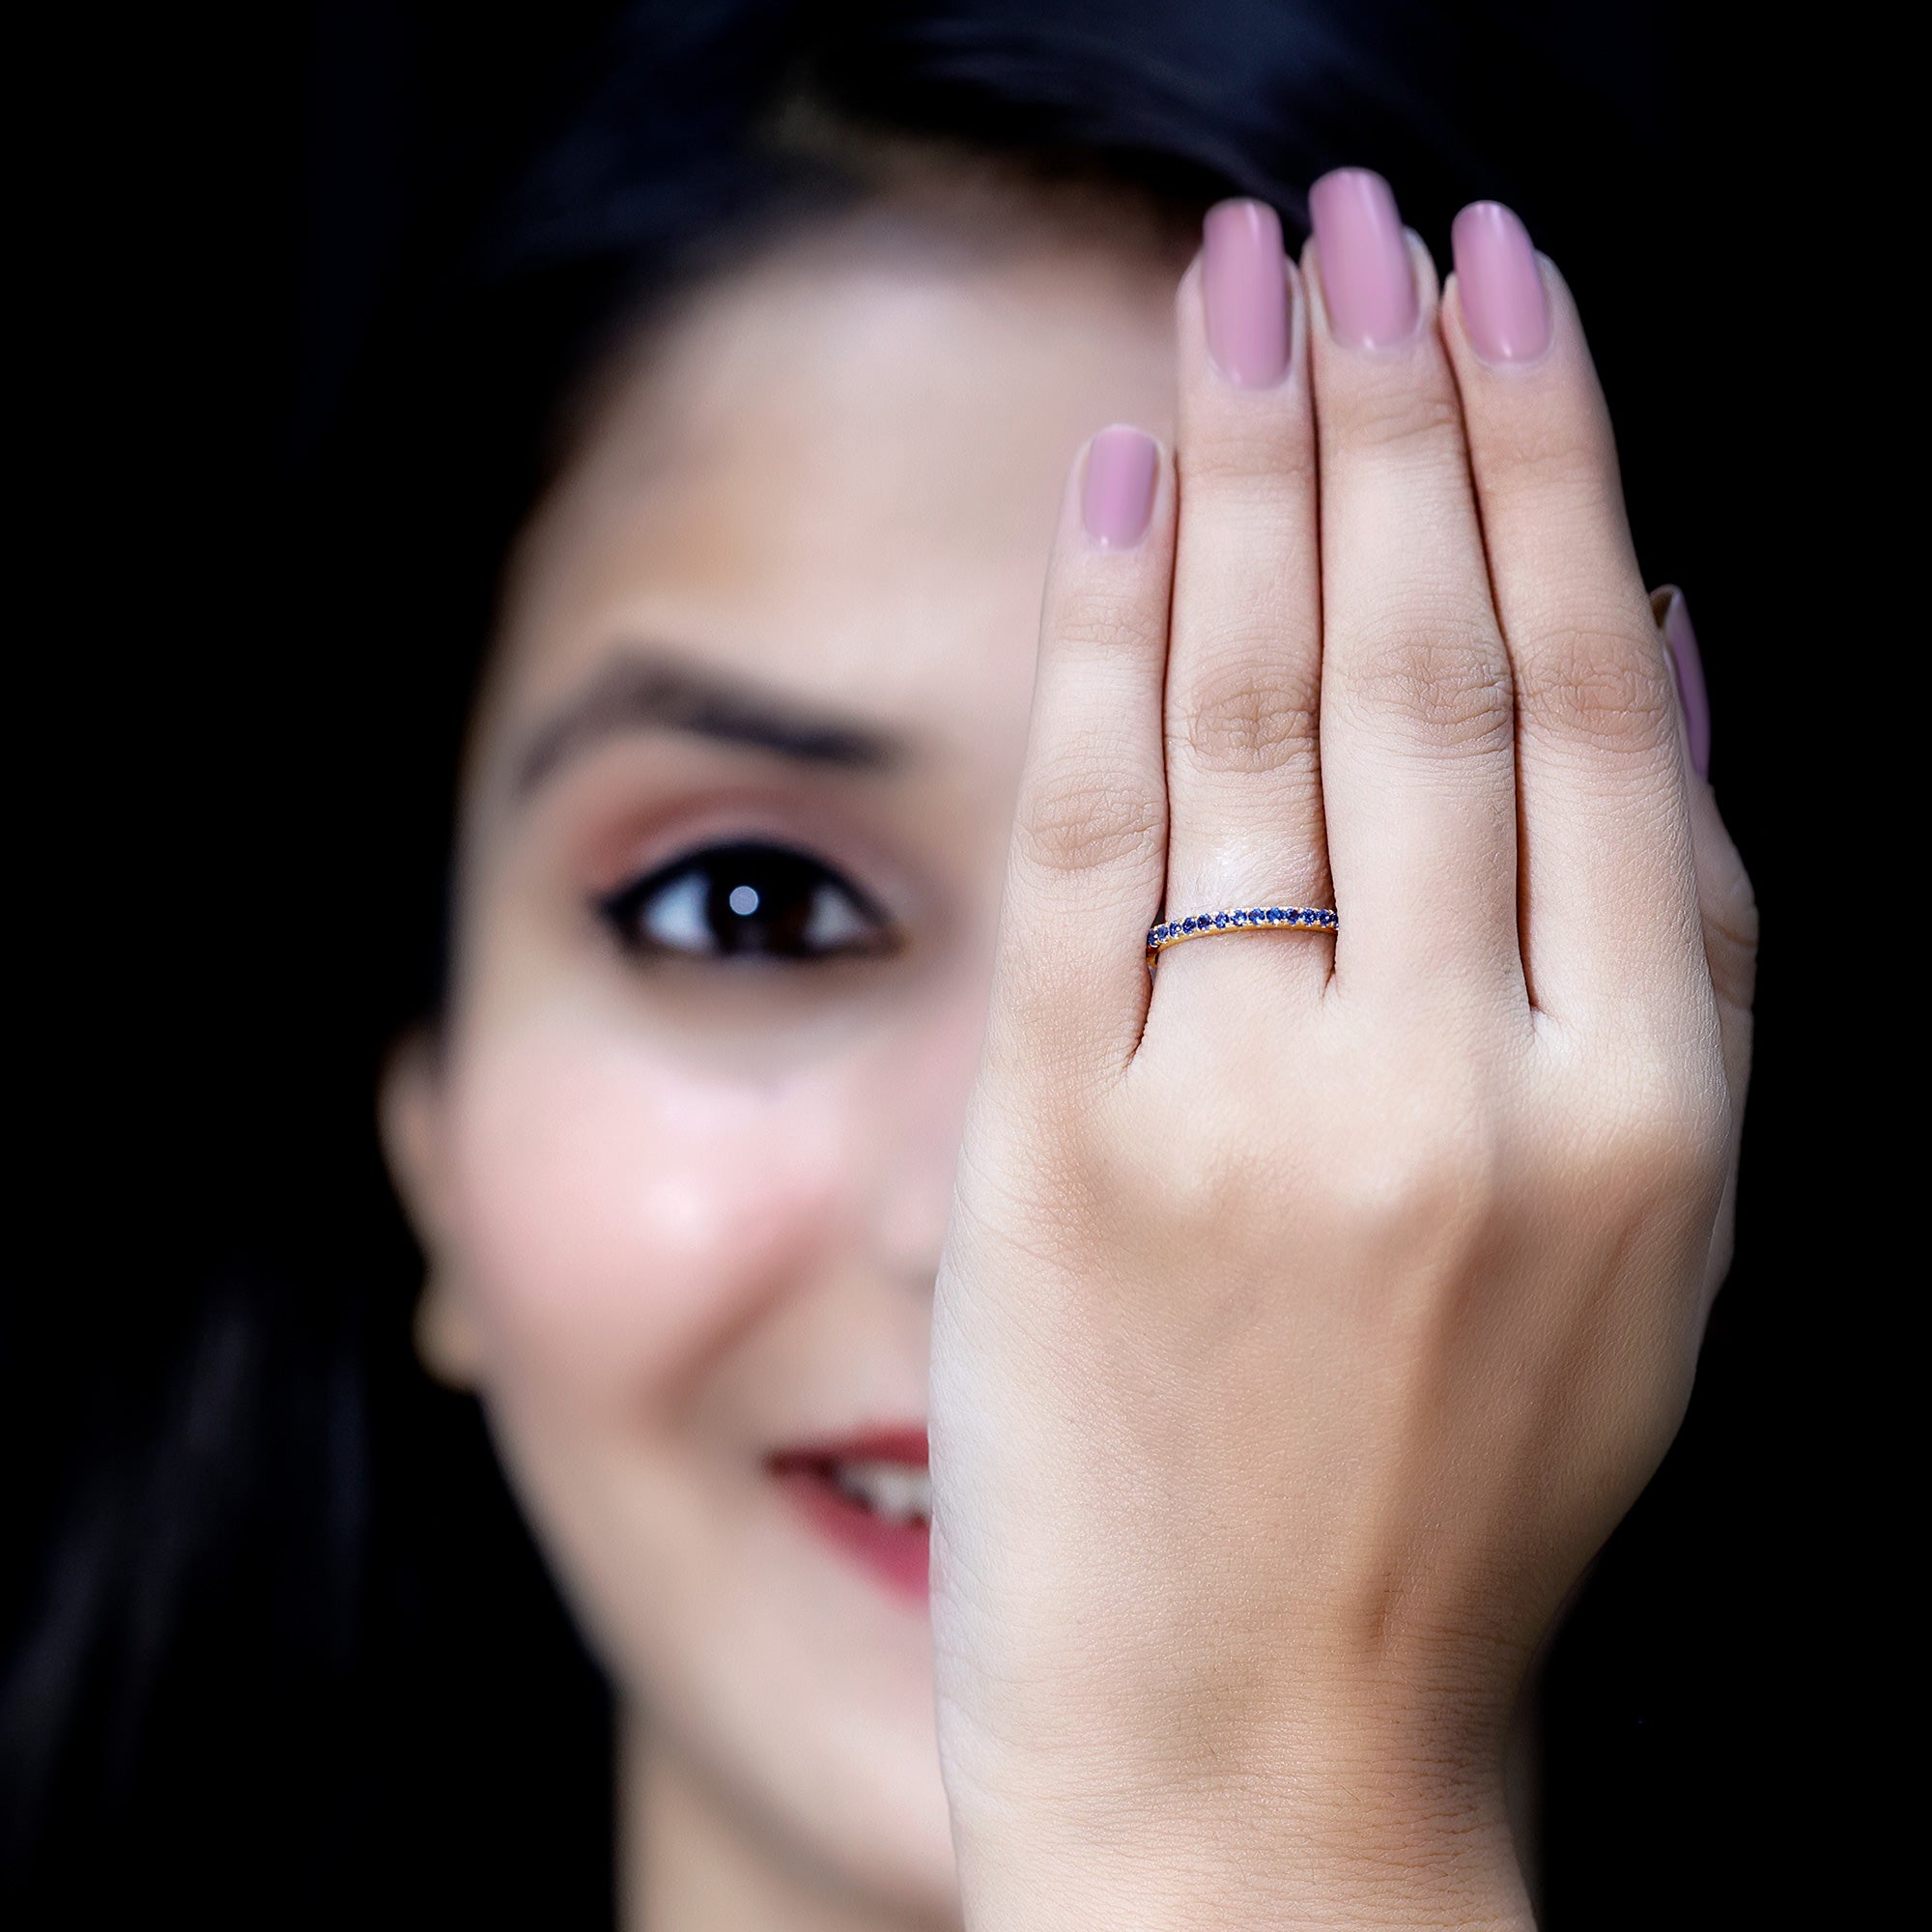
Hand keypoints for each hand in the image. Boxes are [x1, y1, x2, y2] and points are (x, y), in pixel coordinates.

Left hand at [928, 182, 1754, 1928]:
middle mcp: (1459, 1082)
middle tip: (1361, 215)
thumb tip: (1674, 645)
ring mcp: (1249, 1113)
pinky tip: (1126, 480)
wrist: (1269, 1751)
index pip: (1600, 701)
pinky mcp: (1062, 1149)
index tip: (1510, 281)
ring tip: (1248, 281)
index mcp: (1645, 1101)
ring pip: (1266, 716)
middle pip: (1434, 665)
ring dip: (1262, 469)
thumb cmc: (1462, 1495)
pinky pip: (1094, 841)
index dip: (1555, 460)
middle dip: (1398, 407)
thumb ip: (1677, 944)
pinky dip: (1111, 643)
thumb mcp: (1652, 1239)